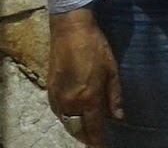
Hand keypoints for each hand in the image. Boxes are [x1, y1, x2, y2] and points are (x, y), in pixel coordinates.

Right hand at [47, 9, 122, 145]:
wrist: (70, 31)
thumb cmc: (96, 48)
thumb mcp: (112, 71)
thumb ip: (114, 96)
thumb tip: (119, 117)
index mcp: (88, 98)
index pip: (93, 128)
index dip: (98, 140)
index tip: (102, 147)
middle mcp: (70, 102)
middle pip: (77, 128)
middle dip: (87, 136)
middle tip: (97, 138)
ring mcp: (57, 97)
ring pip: (66, 122)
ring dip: (76, 127)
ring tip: (88, 129)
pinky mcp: (49, 91)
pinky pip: (59, 112)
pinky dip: (67, 117)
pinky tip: (75, 115)